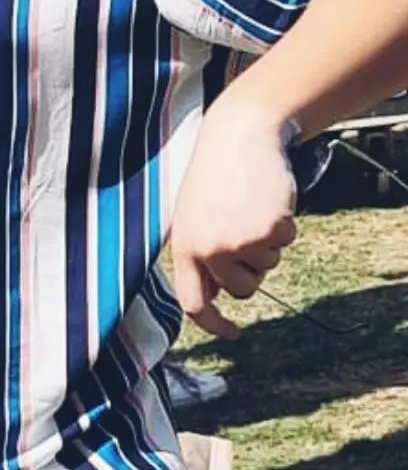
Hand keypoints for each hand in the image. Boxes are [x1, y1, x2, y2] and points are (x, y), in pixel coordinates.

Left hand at [170, 104, 297, 339]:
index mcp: (184, 245)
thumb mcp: (193, 213)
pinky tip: (266, 197)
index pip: (193, 303)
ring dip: (265, 242)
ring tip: (248, 204)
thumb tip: (214, 295)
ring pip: (267, 267)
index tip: (233, 334)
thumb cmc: (214, 173)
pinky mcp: (269, 229)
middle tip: (243, 228)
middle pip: (243, 290)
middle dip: (250, 269)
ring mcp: (240, 241)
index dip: (214, 325)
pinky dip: (282, 223)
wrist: (238, 134)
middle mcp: (210, 249)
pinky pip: (285, 242)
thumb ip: (200, 252)